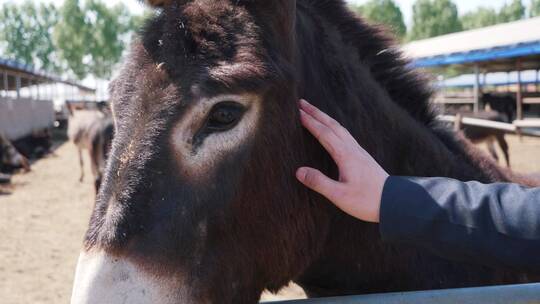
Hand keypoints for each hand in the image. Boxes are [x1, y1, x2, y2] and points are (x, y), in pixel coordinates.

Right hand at [296, 99, 388, 222]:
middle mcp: (352, 149)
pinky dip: (335, 127)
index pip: (324, 133)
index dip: (310, 122)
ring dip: (325, 118)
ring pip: (340, 128)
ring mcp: (359, 151)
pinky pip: (345, 135)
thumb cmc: (367, 201)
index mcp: (345, 155)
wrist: (395, 201)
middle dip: (316, 113)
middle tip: (302, 103)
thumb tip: (299, 171)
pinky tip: (334, 130)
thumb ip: (319, 182)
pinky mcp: (363, 157)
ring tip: (314, 112)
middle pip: (332, 125)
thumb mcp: (339, 195)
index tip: (297, 112)